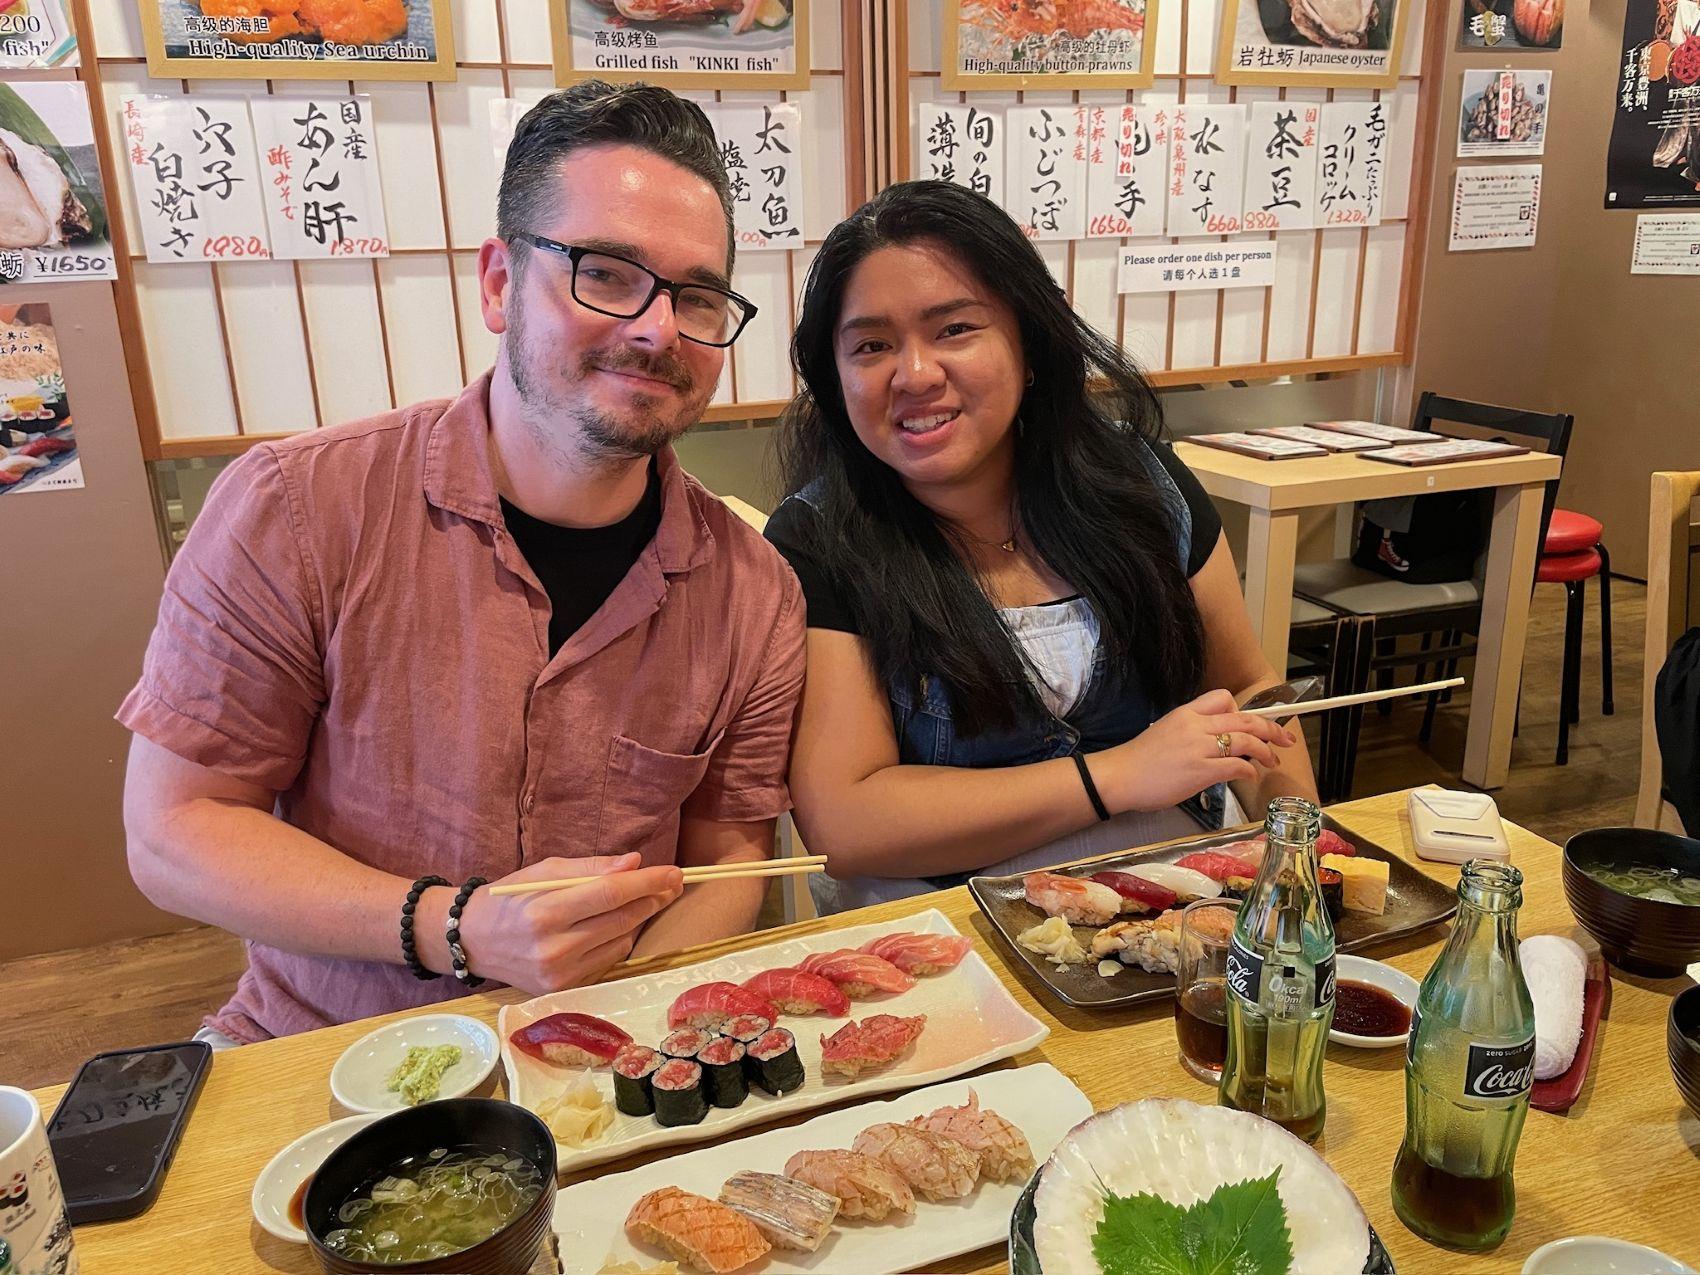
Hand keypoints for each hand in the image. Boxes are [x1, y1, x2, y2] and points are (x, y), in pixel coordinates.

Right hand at [451, 853, 684, 994]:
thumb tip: (634, 863)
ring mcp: (560, 975)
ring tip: (643, 899)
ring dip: (639, 918)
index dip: (647, 882)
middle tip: (672, 881)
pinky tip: (617, 924)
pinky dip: (620, 939)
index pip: (610, 894)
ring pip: (622, 942)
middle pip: (622, 920)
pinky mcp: (564, 989)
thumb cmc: (509, 899)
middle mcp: (553, 949)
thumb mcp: (544, 872)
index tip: (674, 871)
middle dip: (653, 898)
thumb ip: (591, 868)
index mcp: (545, 912)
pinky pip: (608, 960)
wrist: (471, 941)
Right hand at [1092, 688, 1296, 814]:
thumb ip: (1191, 731)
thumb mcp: (1165, 731)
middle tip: (1285, 739)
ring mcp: (1199, 747)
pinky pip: (1236, 765)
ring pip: (1246, 740)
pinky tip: (1251, 775)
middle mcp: (1195, 725)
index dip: (1243, 710)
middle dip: (1270, 728)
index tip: (1253, 723)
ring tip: (1272, 760)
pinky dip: (1250, 769)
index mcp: (1186, 713)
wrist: (1119, 776)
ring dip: (1265, 751)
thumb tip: (1213, 741)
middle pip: (1244, 719)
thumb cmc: (1139, 760)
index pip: (1223, 698)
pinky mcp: (1201, 771)